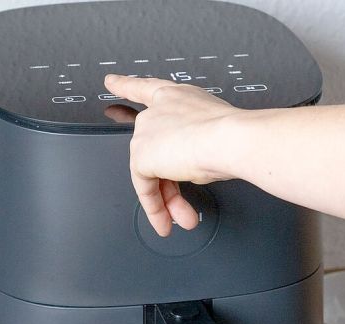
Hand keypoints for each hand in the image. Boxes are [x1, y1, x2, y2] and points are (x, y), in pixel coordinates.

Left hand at [104, 74, 239, 235]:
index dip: (126, 85)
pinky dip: (155, 207)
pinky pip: (145, 187)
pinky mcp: (142, 154)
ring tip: (185, 219)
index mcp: (177, 96)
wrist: (232, 140)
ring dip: (169, 201)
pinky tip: (165, 220)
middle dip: (170, 185)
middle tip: (185, 209)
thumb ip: (197, 143)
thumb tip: (194, 166)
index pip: (146, 88)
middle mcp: (159, 110)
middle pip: (155, 150)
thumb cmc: (234, 134)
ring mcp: (147, 131)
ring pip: (152, 172)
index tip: (110, 82)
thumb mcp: (216, 131)